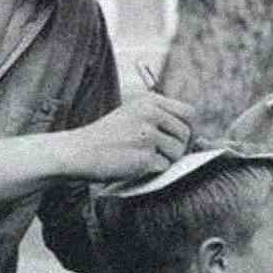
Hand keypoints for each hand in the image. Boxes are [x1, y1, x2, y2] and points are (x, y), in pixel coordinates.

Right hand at [68, 93, 192, 181]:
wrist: (79, 151)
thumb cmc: (106, 137)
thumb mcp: (132, 114)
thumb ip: (159, 118)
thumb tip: (193, 135)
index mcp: (149, 101)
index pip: (189, 113)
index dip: (191, 129)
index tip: (184, 141)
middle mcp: (150, 114)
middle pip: (186, 134)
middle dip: (179, 149)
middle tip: (162, 155)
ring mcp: (147, 135)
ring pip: (177, 153)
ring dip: (165, 161)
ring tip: (144, 159)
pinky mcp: (144, 157)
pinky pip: (163, 167)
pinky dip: (153, 171)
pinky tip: (135, 166)